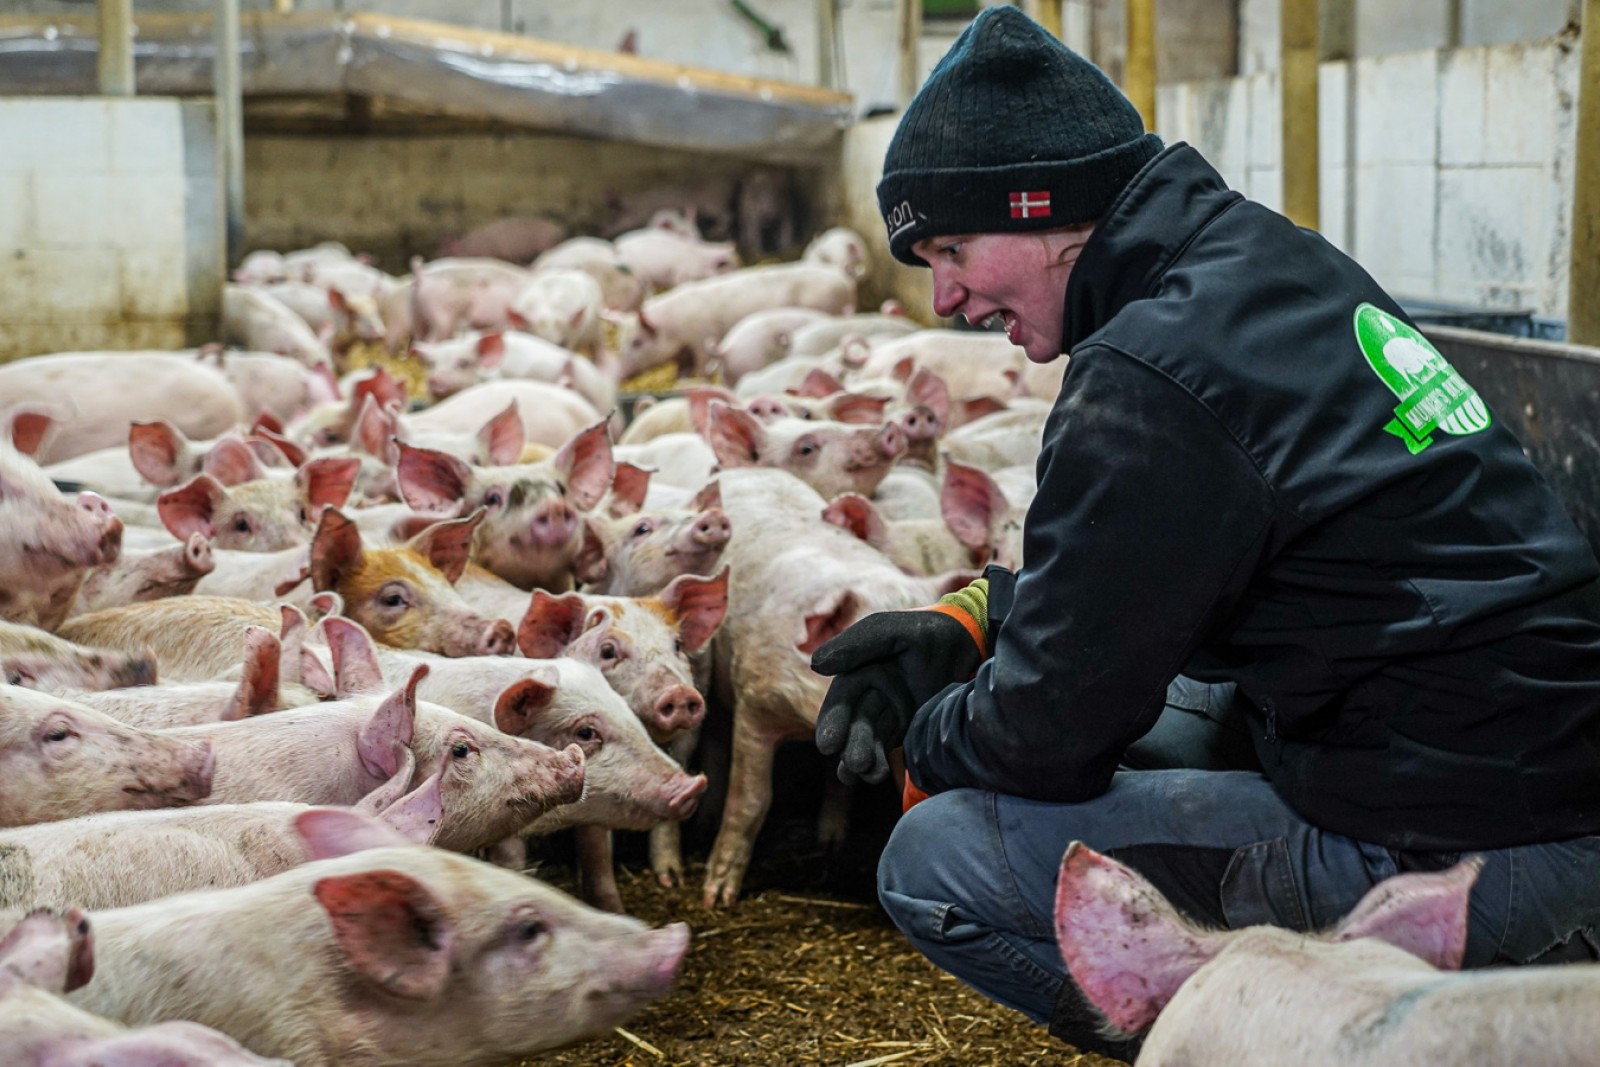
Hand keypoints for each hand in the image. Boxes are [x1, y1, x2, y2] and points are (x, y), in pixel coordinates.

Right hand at [811, 608, 982, 783]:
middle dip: (850, 746)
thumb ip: (856, 646)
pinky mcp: (905, 728)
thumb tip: (815, 665)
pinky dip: (878, 762)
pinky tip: (875, 774)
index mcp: (858, 671)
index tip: (827, 746)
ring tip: (865, 773)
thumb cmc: (925, 631)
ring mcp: (887, 713)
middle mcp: (869, 695)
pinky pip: (887, 748)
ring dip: (862, 758)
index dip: (832, 723)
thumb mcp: (888, 632)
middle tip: (854, 764)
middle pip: (853, 726)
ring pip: (868, 740)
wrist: (965, 643)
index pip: (841, 701)